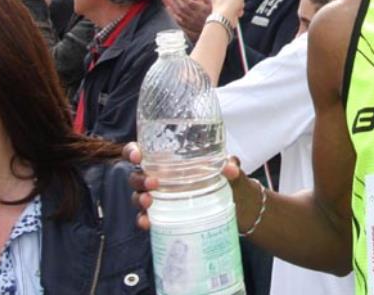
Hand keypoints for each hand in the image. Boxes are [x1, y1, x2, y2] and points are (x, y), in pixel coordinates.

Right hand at [124, 143, 255, 232]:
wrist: (239, 207)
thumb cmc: (229, 180)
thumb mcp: (231, 171)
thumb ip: (231, 165)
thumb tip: (231, 167)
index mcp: (172, 160)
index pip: (144, 151)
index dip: (133, 151)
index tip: (137, 155)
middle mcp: (162, 177)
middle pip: (137, 175)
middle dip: (139, 179)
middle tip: (153, 183)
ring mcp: (162, 197)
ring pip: (138, 196)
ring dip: (139, 198)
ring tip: (149, 202)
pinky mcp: (165, 215)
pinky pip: (148, 217)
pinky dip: (144, 219)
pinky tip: (147, 222)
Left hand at [162, 0, 210, 36]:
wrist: (212, 29)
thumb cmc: (211, 14)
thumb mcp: (211, 4)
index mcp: (200, 10)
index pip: (189, 2)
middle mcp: (193, 15)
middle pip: (182, 6)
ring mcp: (188, 21)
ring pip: (178, 12)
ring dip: (172, 4)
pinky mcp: (185, 25)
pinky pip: (176, 18)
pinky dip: (171, 12)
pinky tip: (168, 7)